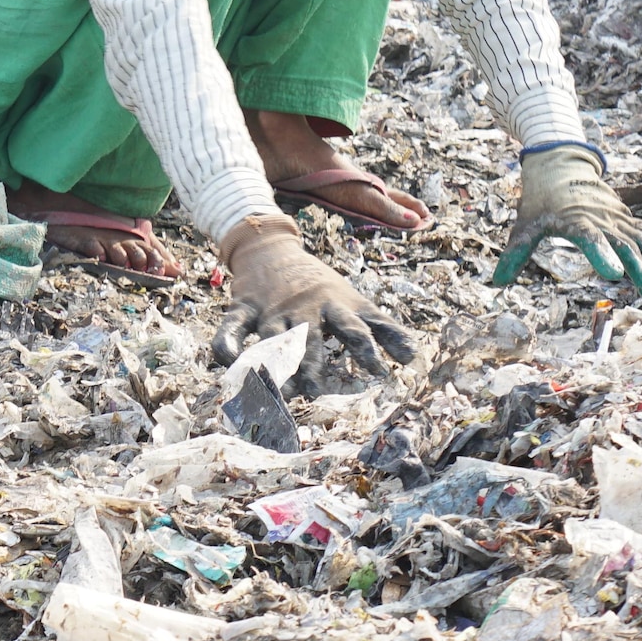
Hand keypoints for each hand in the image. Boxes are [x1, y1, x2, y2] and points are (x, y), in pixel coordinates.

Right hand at [213, 214, 411, 393]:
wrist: (272, 249)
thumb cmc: (322, 286)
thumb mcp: (354, 301)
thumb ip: (382, 328)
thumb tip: (414, 357)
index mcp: (335, 307)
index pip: (355, 328)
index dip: (367, 350)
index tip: (380, 374)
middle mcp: (304, 310)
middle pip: (311, 338)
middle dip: (313, 364)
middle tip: (318, 391)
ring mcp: (272, 310)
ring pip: (272, 338)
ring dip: (275, 363)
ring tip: (278, 390)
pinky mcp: (243, 309)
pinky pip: (232, 328)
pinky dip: (226, 346)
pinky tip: (227, 365)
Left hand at [493, 145, 641, 304]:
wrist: (559, 165)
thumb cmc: (540, 199)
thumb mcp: (525, 224)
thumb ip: (515, 254)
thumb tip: (496, 283)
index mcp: (575, 221)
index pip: (589, 239)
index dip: (601, 254)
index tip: (612, 273)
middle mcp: (600, 219)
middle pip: (625, 245)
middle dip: (641, 272)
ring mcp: (616, 217)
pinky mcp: (625, 216)